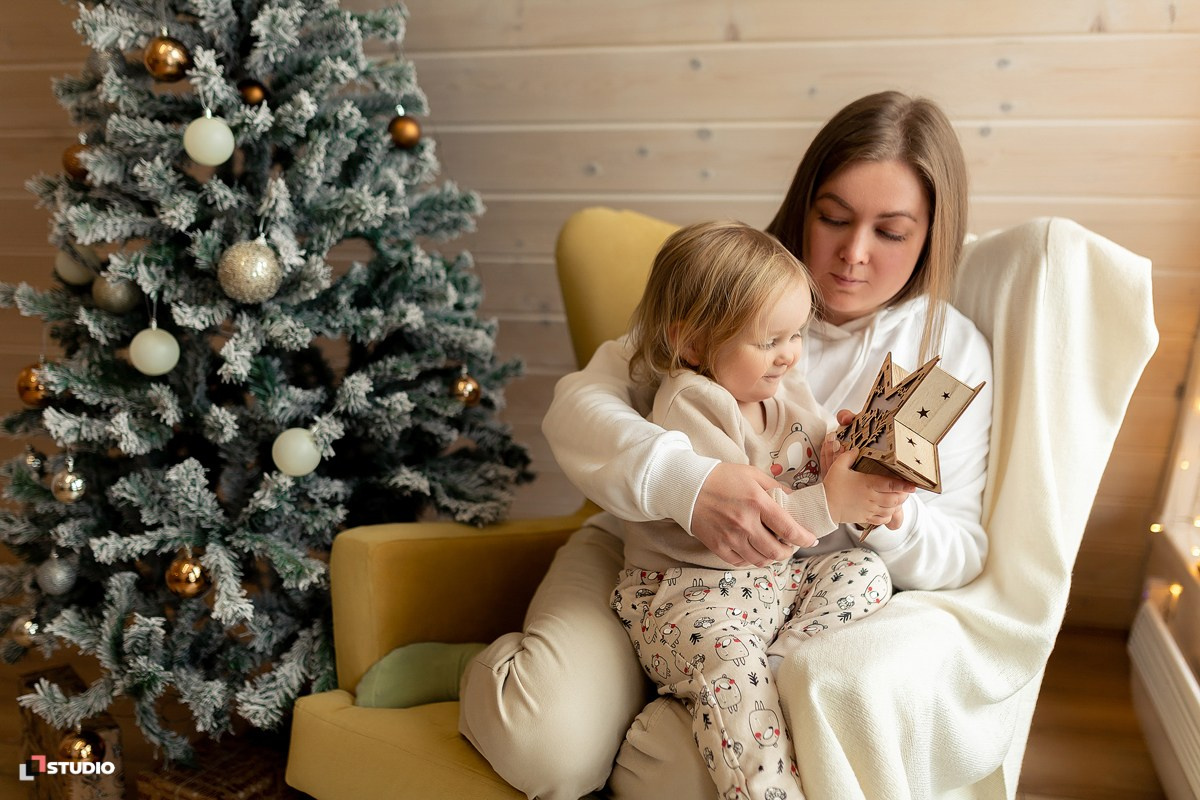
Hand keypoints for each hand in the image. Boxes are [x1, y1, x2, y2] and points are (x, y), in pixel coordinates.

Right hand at [691, 463, 817, 566]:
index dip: (805, 538)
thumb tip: (795, 499)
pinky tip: (753, 550)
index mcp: (757, 503)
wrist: (687, 487)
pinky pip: (741, 562)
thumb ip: (775, 487)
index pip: (789, 529)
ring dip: (772, 558)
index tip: (811, 539)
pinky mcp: (718, 546)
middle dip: (789, 551)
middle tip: (790, 545)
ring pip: (760, 560)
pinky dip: (752, 560)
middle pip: (776, 551)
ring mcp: (730, 537)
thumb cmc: (721, 478)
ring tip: (773, 549)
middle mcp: (745, 523)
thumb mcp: (752, 474)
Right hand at [822, 449, 915, 526]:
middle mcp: (871, 497)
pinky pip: (882, 519)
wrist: (824, 505)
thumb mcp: (838, 466)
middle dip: (903, 496)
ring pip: (891, 510)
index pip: (892, 485)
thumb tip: (857, 449)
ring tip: (898, 499)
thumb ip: (848, 455)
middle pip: (895, 499)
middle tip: (906, 491)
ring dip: (897, 505)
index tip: (913, 485)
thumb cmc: (831, 485)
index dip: (904, 485)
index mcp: (868, 483)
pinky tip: (888, 510)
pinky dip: (888, 515)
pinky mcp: (865, 517)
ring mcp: (869, 509)